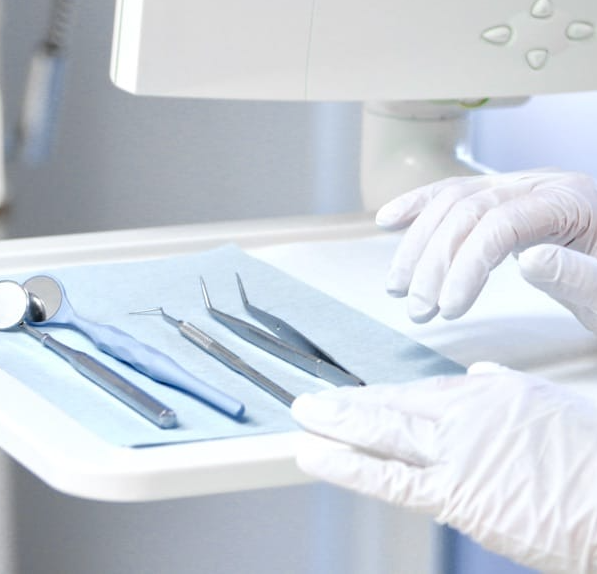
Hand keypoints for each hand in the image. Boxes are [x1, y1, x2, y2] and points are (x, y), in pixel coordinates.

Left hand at [291, 364, 596, 573]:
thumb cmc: (595, 458)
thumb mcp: (551, 407)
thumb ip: (506, 390)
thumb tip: (479, 375)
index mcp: (491, 393)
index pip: (423, 393)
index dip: (384, 397)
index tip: (357, 398)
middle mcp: (467, 416)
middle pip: (395, 406)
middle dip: (348, 404)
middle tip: (309, 400)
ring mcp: (458, 453)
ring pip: (384, 433)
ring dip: (337, 424)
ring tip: (302, 417)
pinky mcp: (456, 496)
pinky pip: (390, 479)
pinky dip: (349, 466)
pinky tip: (316, 457)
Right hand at [375, 169, 596, 323]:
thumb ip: (576, 275)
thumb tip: (528, 260)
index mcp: (569, 200)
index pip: (502, 222)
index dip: (467, 264)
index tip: (449, 307)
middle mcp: (538, 185)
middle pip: (467, 210)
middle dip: (434, 260)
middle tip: (419, 308)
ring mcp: (517, 189)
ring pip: (451, 202)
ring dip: (418, 244)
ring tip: (399, 287)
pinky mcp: (501, 201)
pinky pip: (453, 197)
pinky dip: (419, 208)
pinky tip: (391, 221)